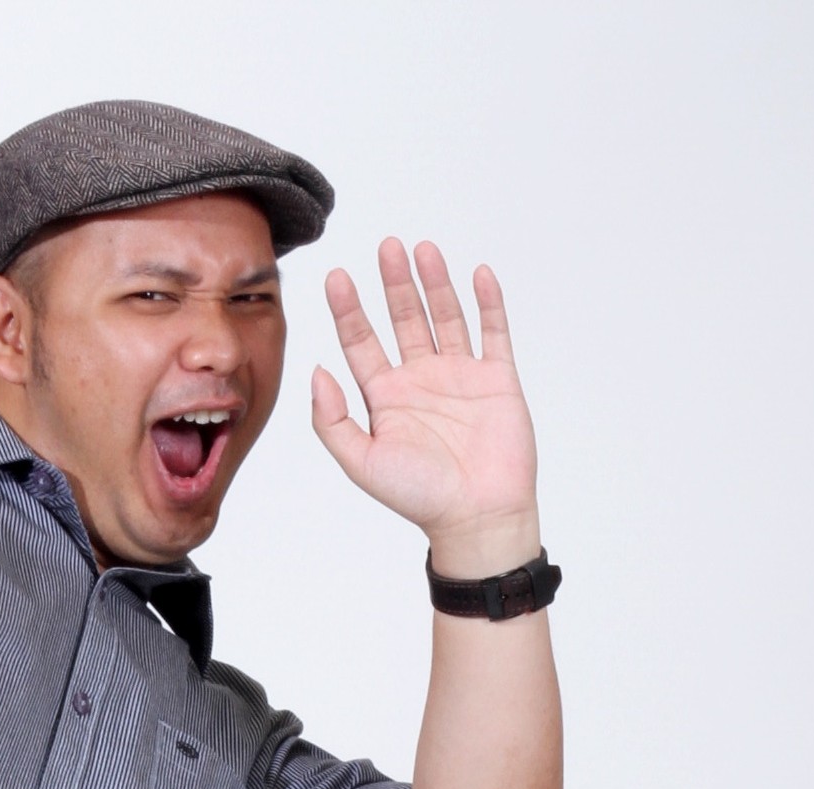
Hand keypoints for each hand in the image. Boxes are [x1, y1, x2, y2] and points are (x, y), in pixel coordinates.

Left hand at [310, 238, 538, 559]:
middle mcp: (420, 379)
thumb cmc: (418, 497)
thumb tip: (317, 371)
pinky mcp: (497, 379)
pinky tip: (478, 274)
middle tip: (385, 245)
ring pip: (445, 316)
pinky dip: (488, 303)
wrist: (476, 516)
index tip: (336, 276)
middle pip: (403, 318)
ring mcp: (460, 375)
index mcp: (384, 396)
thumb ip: (333, 419)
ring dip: (434, 283)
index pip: (361, 341)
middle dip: (393, 282)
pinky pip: (493, 332)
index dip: (348, 308)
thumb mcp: (360, 461)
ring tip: (422, 249)